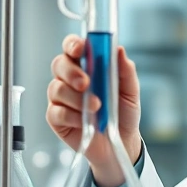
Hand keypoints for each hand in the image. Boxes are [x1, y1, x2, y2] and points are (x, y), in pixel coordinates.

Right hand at [46, 34, 142, 186]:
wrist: (122, 142)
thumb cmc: (123, 112)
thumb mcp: (130, 91)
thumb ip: (125, 70)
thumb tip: (119, 50)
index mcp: (86, 66)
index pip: (73, 47)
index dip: (73, 44)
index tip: (80, 49)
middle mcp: (70, 79)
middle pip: (59, 64)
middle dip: (71, 72)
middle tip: (86, 83)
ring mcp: (61, 98)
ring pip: (56, 88)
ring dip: (76, 98)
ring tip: (96, 107)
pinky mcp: (56, 119)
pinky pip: (56, 112)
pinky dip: (72, 116)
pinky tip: (85, 121)